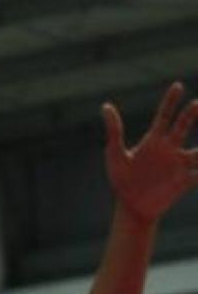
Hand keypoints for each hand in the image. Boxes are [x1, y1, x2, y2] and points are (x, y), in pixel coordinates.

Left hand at [104, 82, 197, 222]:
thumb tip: (106, 106)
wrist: (131, 207)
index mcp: (154, 140)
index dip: (171, 101)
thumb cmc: (122, 181)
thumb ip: (114, 131)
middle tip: (197, 104)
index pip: (164, 115)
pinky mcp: (183, 181)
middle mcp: (169, 148)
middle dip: (191, 114)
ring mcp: (178, 164)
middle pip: (183, 125)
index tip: (178, 86)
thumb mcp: (115, 156)